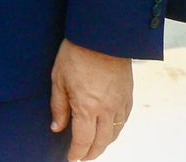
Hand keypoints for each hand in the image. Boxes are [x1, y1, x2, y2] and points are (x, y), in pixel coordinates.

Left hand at [49, 39, 131, 160]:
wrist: (103, 35)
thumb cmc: (76, 53)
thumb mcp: (58, 79)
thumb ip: (58, 107)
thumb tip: (57, 128)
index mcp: (87, 107)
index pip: (83, 141)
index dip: (77, 153)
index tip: (72, 158)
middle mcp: (106, 110)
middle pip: (101, 142)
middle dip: (90, 154)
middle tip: (82, 157)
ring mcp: (120, 104)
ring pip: (114, 134)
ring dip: (103, 144)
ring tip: (93, 147)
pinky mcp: (128, 96)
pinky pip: (123, 121)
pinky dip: (115, 131)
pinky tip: (108, 131)